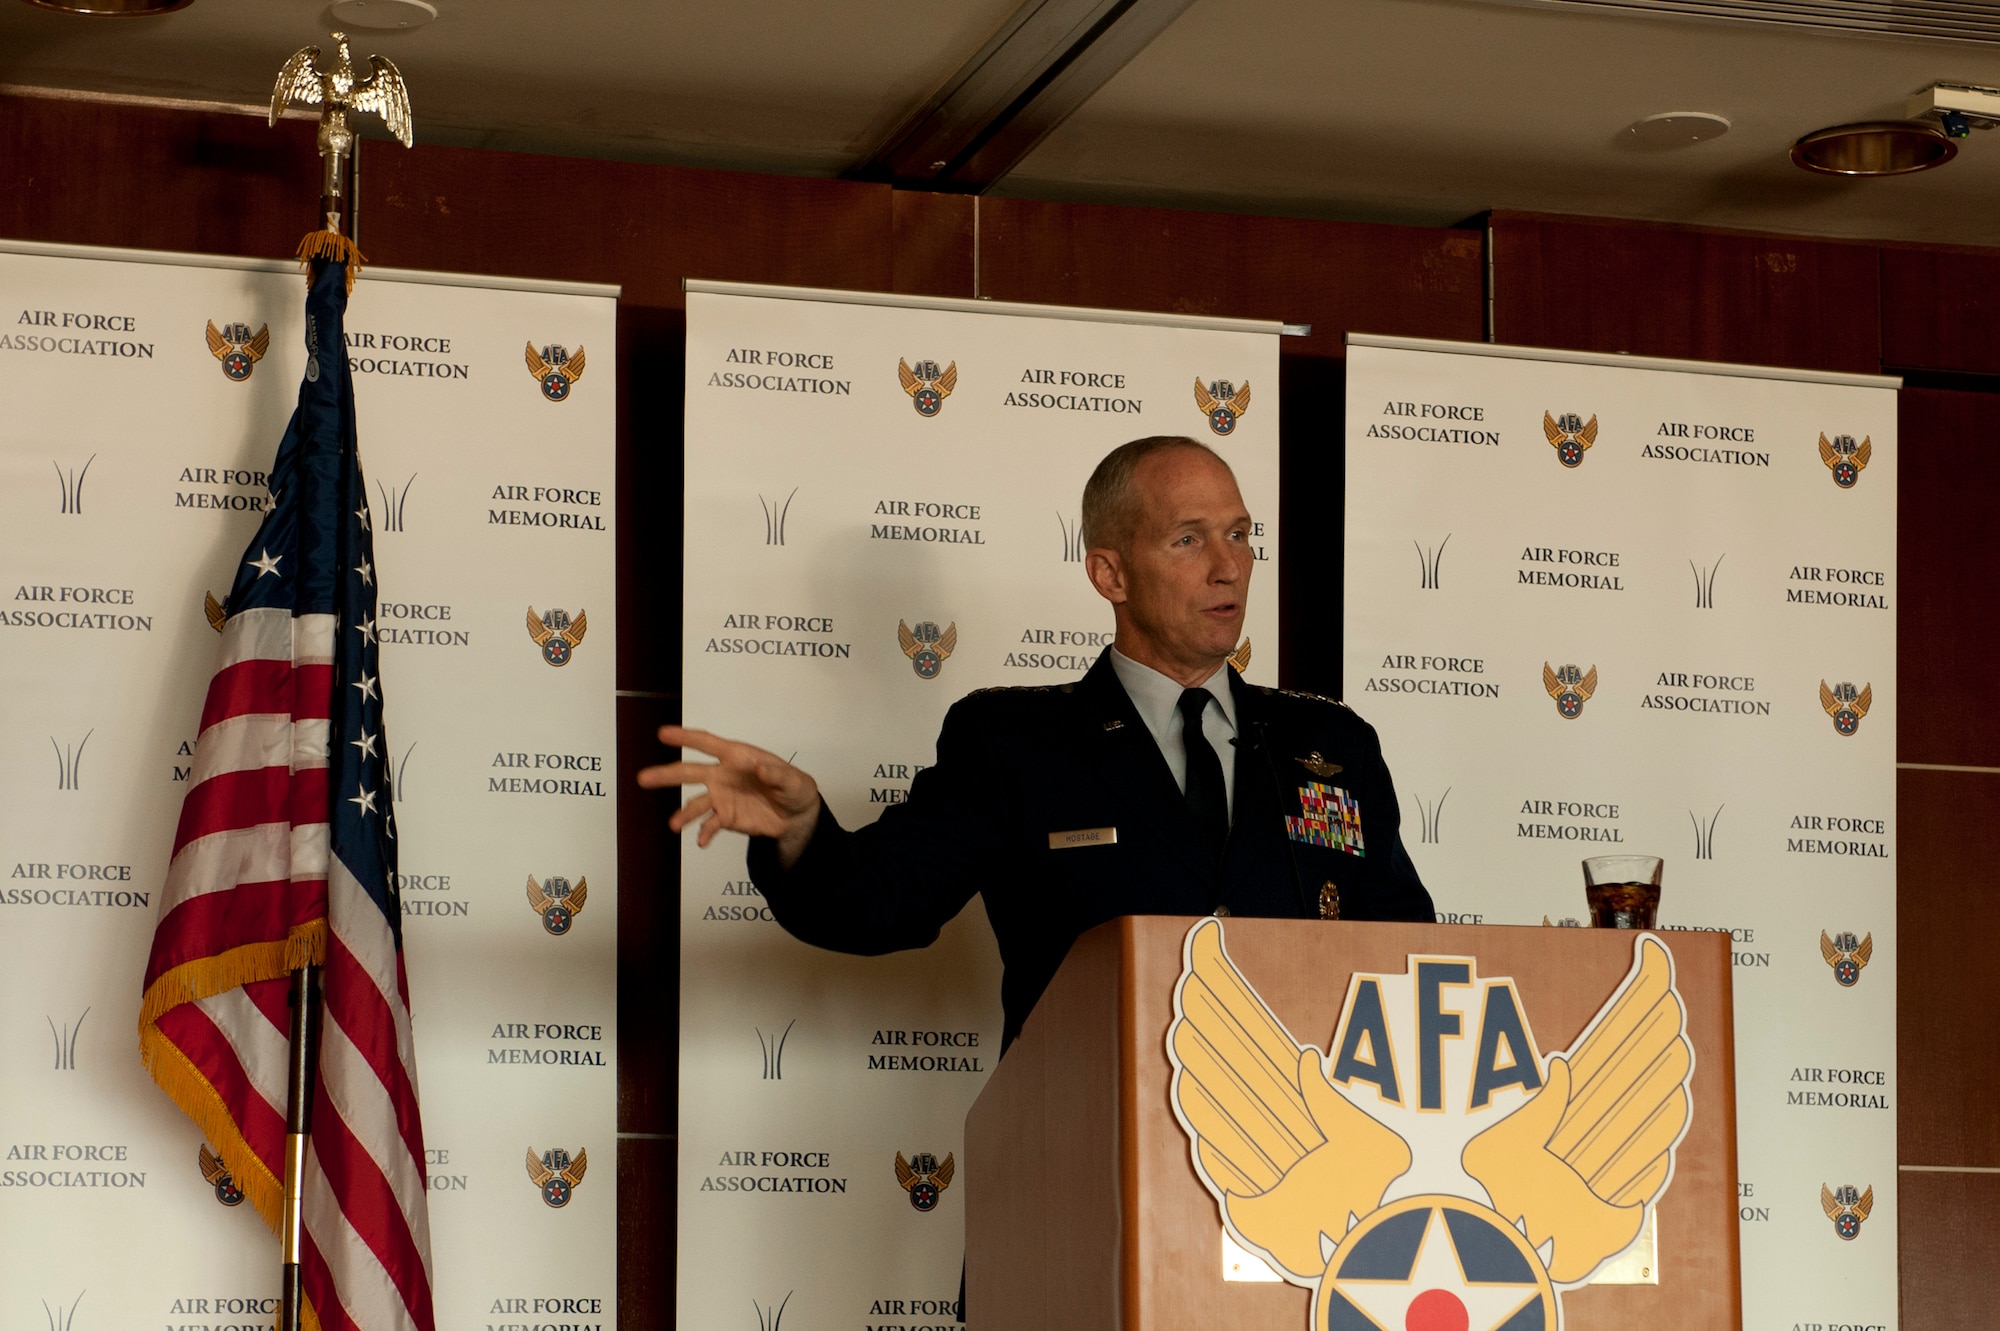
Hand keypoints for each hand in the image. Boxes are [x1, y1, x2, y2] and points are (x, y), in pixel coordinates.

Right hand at [636, 726, 820, 866]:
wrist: (796, 817)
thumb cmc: (794, 789)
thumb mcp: (794, 781)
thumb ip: (778, 775)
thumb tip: (761, 767)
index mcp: (737, 757)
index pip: (708, 743)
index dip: (686, 737)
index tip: (662, 733)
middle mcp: (722, 775)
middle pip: (689, 772)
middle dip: (666, 774)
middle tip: (642, 778)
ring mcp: (721, 797)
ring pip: (694, 803)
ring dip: (683, 814)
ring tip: (674, 825)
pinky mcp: (725, 817)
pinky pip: (709, 825)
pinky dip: (704, 832)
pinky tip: (702, 841)